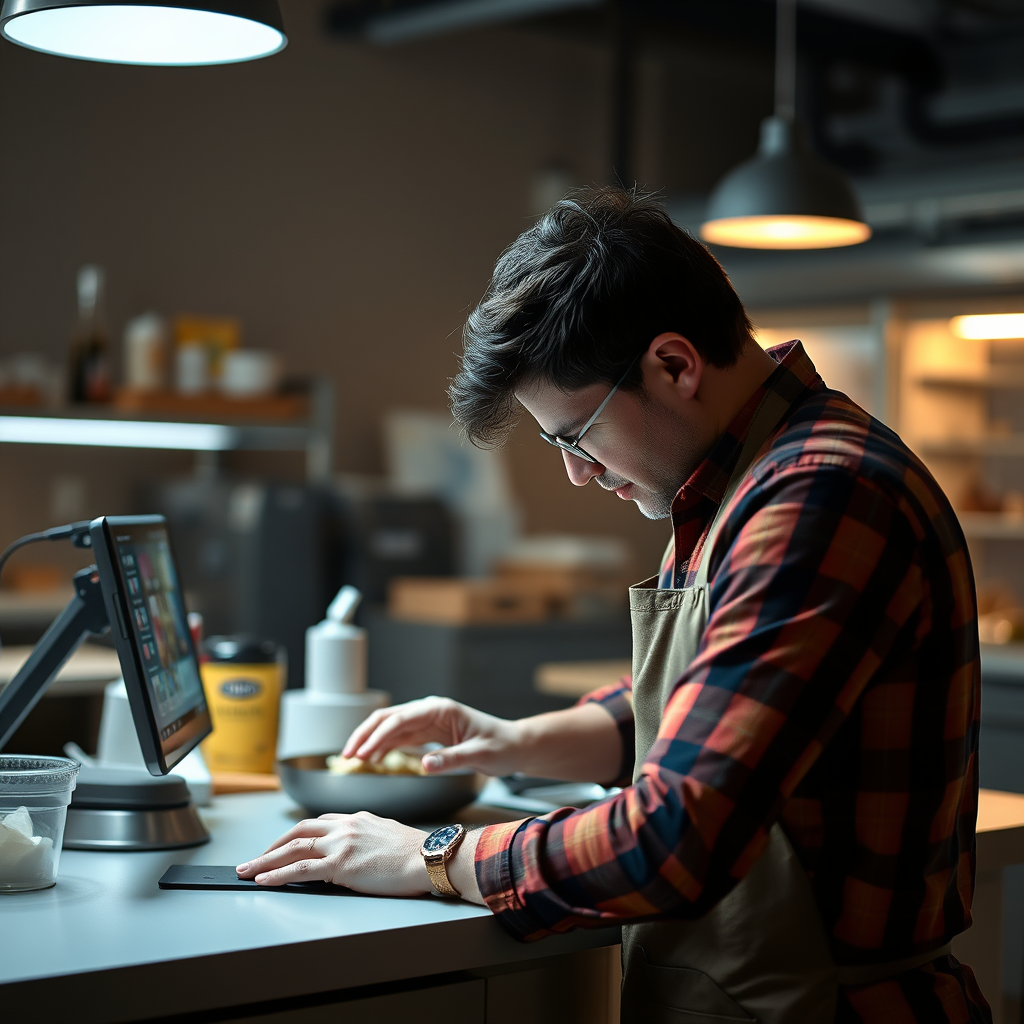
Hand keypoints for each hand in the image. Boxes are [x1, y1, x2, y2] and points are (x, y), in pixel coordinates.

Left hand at [235, 812, 431, 895]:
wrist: (428, 857)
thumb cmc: (415, 852)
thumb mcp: (387, 834)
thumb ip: (367, 837)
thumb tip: (358, 851)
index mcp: (357, 819)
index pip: (318, 822)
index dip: (296, 835)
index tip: (283, 845)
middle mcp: (345, 826)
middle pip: (299, 831)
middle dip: (273, 845)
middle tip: (255, 858)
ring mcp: (341, 843)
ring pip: (293, 848)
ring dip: (265, 860)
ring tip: (246, 870)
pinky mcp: (341, 864)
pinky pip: (300, 869)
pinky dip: (278, 874)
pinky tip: (264, 879)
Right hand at [342, 696, 524, 776]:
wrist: (514, 746)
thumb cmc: (501, 747)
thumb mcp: (479, 756)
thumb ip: (452, 760)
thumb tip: (424, 765)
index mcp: (441, 709)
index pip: (401, 718)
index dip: (377, 734)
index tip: (361, 751)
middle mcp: (431, 710)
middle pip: (389, 718)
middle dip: (366, 734)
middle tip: (348, 754)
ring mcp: (428, 720)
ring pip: (391, 727)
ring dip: (371, 740)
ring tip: (354, 759)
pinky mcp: (429, 732)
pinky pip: (400, 737)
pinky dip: (384, 746)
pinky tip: (372, 758)